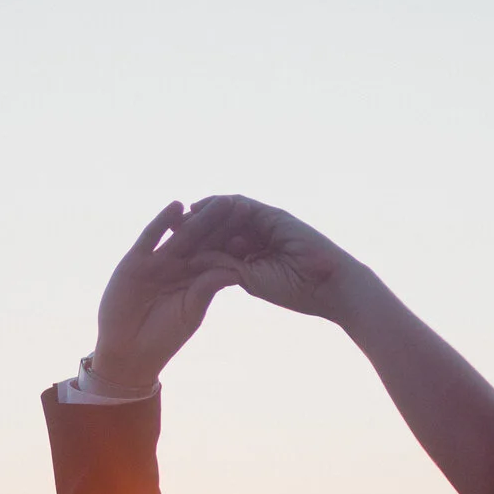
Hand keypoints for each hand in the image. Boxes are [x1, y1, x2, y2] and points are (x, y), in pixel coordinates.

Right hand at [90, 202, 244, 392]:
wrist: (129, 350)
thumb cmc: (163, 337)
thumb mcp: (191, 312)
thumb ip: (208, 288)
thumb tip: (235, 270)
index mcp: (195, 279)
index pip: (217, 255)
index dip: (233, 241)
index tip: (254, 229)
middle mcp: (178, 266)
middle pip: (202, 240)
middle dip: (220, 223)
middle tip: (239, 205)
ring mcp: (157, 261)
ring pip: (180, 234)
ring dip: (197, 218)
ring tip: (215, 202)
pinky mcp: (135, 260)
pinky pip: (151, 237)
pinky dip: (162, 222)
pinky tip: (177, 206)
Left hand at [182, 195, 372, 322]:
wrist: (328, 285)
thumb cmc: (296, 290)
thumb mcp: (250, 279)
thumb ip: (225, 267)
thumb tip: (194, 259)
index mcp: (251, 254)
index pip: (218, 246)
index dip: (195, 247)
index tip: (170, 252)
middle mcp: (256, 236)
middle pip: (218, 227)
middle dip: (193, 226)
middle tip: (165, 227)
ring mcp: (264, 223)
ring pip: (226, 213)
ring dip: (202, 212)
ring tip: (178, 214)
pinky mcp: (271, 214)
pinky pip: (241, 204)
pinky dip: (220, 203)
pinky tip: (200, 205)